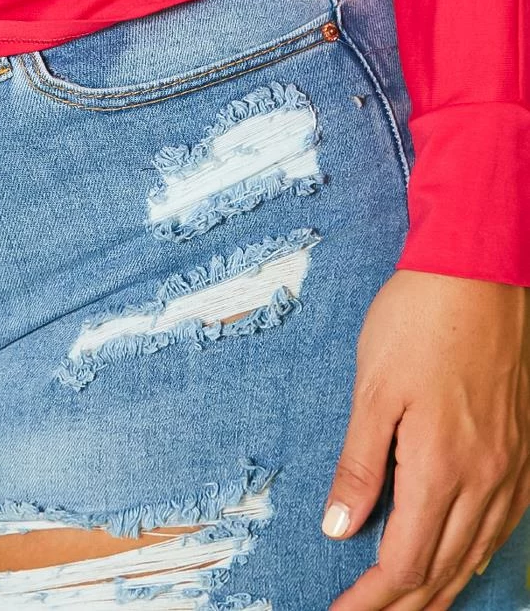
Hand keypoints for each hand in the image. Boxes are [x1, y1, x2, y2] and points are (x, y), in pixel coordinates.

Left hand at [323, 268, 529, 609]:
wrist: (480, 272)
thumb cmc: (418, 319)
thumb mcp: (372, 388)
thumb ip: (358, 464)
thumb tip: (339, 529)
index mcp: (440, 467)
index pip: (405, 562)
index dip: (372, 598)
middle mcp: (485, 478)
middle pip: (443, 569)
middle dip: (403, 605)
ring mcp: (512, 466)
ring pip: (476, 552)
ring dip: (441, 587)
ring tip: (409, 607)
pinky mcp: (525, 449)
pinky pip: (503, 524)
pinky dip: (476, 553)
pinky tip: (464, 560)